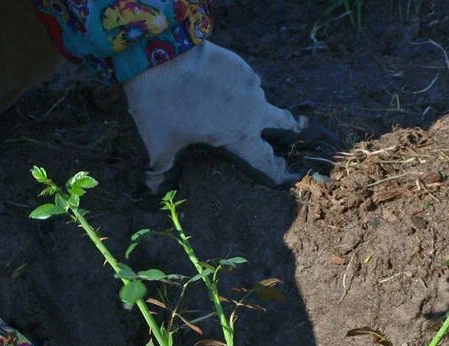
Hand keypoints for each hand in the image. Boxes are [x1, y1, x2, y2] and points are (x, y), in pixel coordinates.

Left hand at [123, 41, 317, 192]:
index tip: (286, 174)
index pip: (266, 160)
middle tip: (296, 130)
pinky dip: (237, 86)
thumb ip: (160, 168)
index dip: (276, 171)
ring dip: (253, 104)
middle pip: (282, 122)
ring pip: (259, 98)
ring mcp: (249, 83)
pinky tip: (221, 86)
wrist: (159, 54)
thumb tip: (152, 187)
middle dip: (289, 128)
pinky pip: (244, 79)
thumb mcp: (158, 143)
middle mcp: (252, 110)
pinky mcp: (239, 63)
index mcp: (239, 136)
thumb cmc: (162, 105)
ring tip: (236, 105)